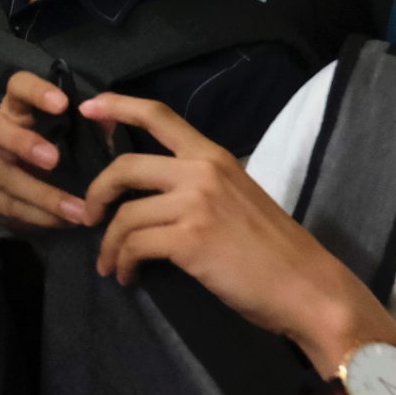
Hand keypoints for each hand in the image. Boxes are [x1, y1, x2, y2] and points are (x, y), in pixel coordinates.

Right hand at [0, 70, 96, 231]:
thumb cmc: (57, 151)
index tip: (63, 104)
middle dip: (22, 143)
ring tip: (76, 210)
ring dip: (40, 193)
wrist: (32, 191)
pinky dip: (38, 215)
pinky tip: (63, 221)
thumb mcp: (77, 137)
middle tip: (54, 159)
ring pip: (1, 173)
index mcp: (17, 108)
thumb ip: (94, 126)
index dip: (36, 91)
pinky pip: (7, 204)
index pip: (17, 86)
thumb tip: (110, 116)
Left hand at [76, 91, 387, 372]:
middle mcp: (201, 171)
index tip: (88, 109)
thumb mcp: (239, 195)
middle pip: (125, 166)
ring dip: (108, 243)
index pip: (158, 115)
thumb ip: (201, 184)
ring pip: (125, 214)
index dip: (116, 106)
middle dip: (96, 192)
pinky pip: (134, 245)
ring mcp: (195, 204)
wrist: (308, 287)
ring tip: (110, 263)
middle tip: (89, 216)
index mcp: (214, 156)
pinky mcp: (189, 240)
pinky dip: (122, 262)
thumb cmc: (275, 248)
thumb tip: (159, 191)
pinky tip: (127, 275)